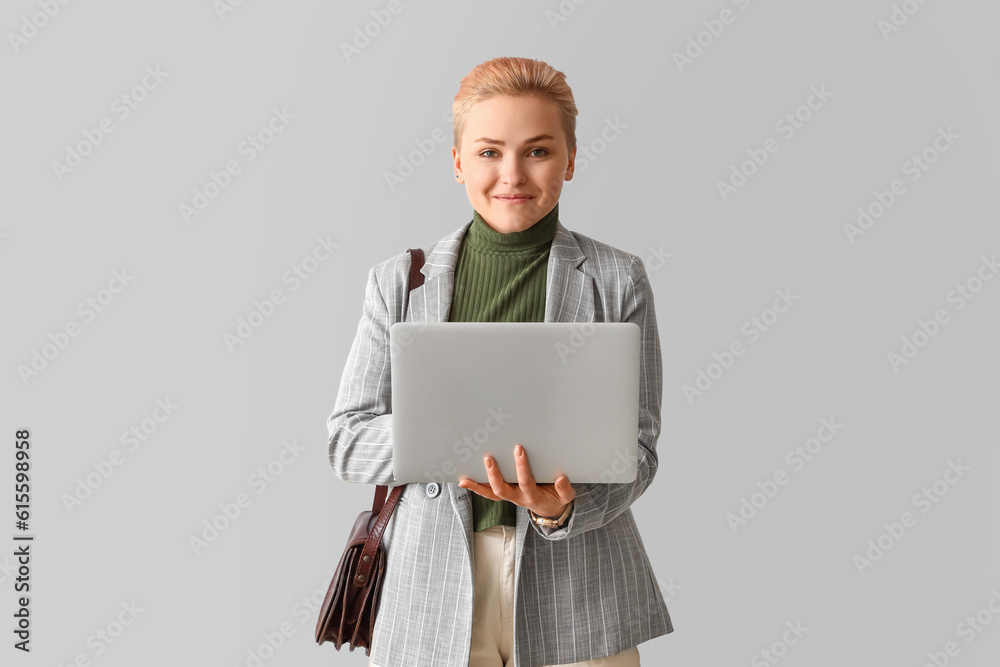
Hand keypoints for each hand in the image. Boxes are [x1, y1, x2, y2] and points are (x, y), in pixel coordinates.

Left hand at [458, 444, 575, 518]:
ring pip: (490, 493)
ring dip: (477, 486)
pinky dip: (475, 487)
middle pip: (502, 490)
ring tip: (464, 478)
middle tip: (489, 458)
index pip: (525, 482)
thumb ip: (565, 489)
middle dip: (494, 475)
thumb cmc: (556, 498)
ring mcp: (509, 496)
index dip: (521, 467)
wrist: (550, 510)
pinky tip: (464, 480)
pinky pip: (488, 493)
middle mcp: (517, 497)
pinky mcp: (503, 495)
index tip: (519, 450)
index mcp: (532, 496)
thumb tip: (560, 479)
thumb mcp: (566, 497)